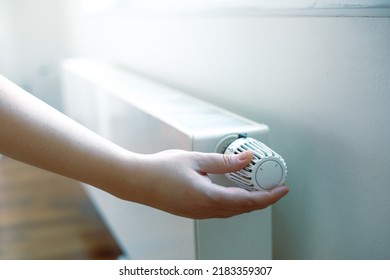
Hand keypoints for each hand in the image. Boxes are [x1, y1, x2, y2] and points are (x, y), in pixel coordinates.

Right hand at [129, 150, 288, 218]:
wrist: (137, 181)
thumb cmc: (162, 170)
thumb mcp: (196, 160)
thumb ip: (224, 162)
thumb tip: (247, 159)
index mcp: (209, 198)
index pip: (249, 201)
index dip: (269, 196)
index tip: (283, 189)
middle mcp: (206, 211)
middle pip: (243, 209)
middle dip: (262, 199)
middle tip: (274, 186)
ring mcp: (198, 213)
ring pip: (232, 211)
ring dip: (249, 202)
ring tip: (258, 188)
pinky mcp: (192, 211)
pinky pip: (220, 211)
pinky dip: (235, 203)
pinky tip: (235, 192)